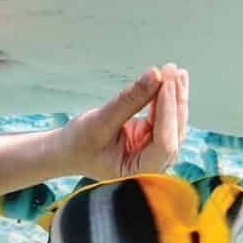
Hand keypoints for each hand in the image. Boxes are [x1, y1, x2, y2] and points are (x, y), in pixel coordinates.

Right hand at [60, 63, 188, 179]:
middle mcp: (153, 165)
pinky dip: (167, 97)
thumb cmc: (79, 144)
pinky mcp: (151, 137)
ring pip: (173, 122)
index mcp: (140, 173)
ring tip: (174, 70)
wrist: (67, 150)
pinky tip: (171, 78)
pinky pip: (164, 116)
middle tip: (171, 69)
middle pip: (174, 131)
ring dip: (175, 96)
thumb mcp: (100, 121)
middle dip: (174, 100)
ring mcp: (154, 151)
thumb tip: (155, 74)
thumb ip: (129, 100)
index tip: (166, 83)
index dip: (168, 113)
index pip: (164, 143)